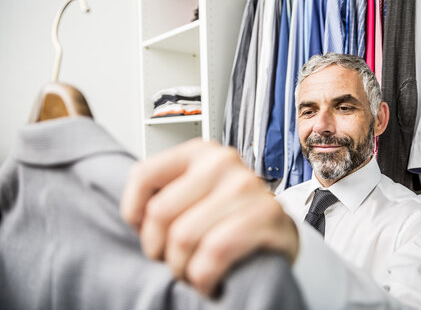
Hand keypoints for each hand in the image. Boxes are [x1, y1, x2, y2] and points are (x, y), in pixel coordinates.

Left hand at [120, 139, 298, 294]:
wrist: (276, 234)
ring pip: (183, 237)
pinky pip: (214, 253)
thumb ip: (166, 194)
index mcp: (201, 153)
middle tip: (175, 258)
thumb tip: (136, 217)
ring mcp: (247, 186)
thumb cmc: (230, 217)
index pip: (143, 175)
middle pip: (160, 213)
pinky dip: (205, 276)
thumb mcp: (196, 194)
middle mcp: (223, 162)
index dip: (134, 212)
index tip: (145, 230)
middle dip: (159, 249)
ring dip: (182, 267)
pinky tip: (210, 278)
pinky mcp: (267, 215)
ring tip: (194, 269)